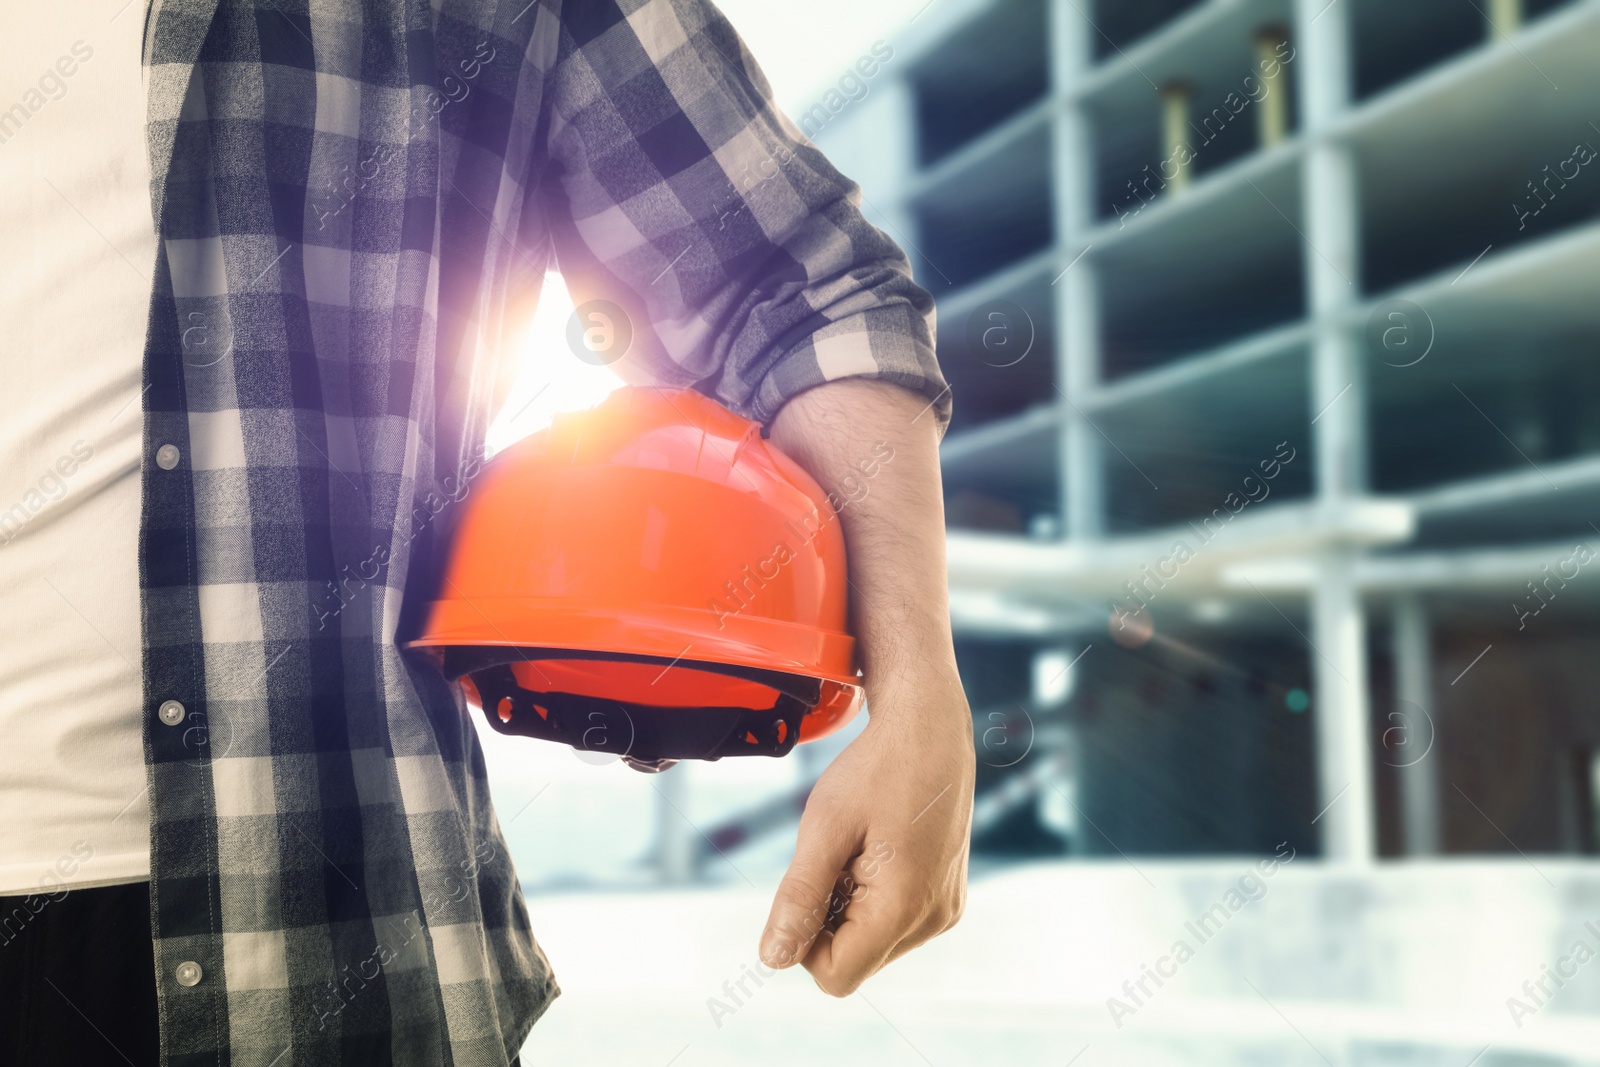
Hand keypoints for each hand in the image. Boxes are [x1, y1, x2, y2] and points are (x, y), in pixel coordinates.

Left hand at [757, 681, 973, 995]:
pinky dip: (874, 896)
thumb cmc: (875, 769)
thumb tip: (772, 959)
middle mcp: (934, 919)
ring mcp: (945, 909)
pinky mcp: (948, 895)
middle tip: (837, 854)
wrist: (930, 726)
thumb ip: (799, 897)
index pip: (836, 976)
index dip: (804, 941)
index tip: (806, 884)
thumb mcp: (825, 828)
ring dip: (851, 906)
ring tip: (861, 846)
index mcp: (904, 907)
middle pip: (855, 960)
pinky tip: (878, 847)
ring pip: (873, 943)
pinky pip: (895, 922)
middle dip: (829, 918)